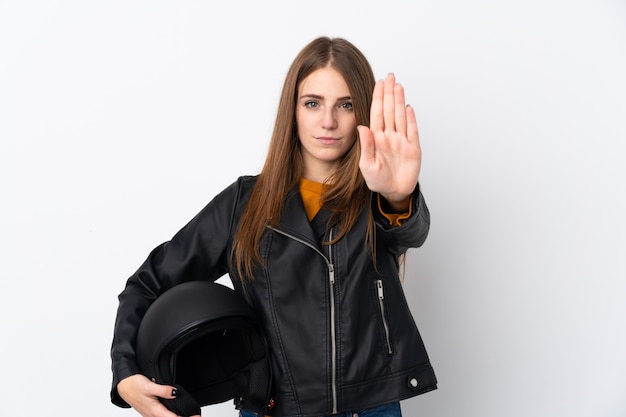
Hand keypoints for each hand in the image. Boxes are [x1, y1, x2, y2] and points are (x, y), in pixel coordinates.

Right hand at [117, 374, 200, 416]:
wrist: (123, 386)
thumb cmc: (133, 385)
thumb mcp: (149, 385)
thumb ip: (163, 390)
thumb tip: (175, 393)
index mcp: (154, 410)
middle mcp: (152, 414)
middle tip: (197, 416)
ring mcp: (151, 414)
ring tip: (190, 415)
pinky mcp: (150, 411)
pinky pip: (162, 416)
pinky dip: (171, 416)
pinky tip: (177, 413)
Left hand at [358, 73, 420, 210]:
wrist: (393, 192)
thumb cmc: (378, 180)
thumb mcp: (367, 165)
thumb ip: (366, 146)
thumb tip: (362, 127)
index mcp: (376, 138)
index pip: (377, 113)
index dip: (378, 98)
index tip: (378, 84)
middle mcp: (389, 136)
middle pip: (389, 110)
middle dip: (389, 93)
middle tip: (389, 76)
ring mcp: (402, 141)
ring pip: (400, 116)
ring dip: (399, 101)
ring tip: (398, 86)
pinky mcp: (413, 148)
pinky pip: (412, 130)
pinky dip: (411, 119)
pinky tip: (409, 107)